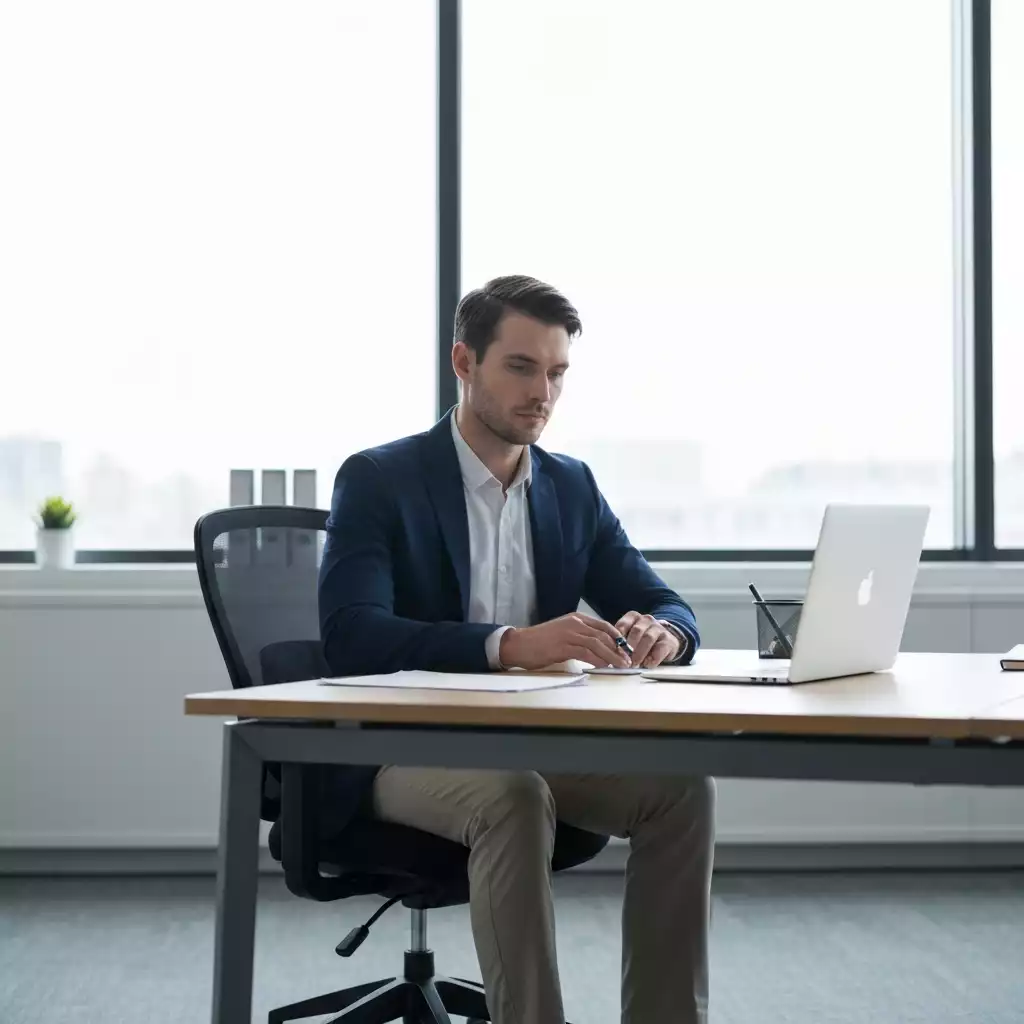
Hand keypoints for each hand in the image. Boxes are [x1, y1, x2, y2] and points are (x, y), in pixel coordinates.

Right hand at [499, 613, 630, 670]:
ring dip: (612, 656)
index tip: (626, 649)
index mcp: (576, 618)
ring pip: (598, 644)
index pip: (603, 626)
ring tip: (621, 665)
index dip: (617, 637)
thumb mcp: (563, 633)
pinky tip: (604, 667)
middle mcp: (575, 623)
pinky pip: (586, 653)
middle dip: (619, 648)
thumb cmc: (540, 641)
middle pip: (604, 635)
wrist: (519, 644)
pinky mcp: (563, 646)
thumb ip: (579, 636)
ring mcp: (569, 634)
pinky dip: (598, 660)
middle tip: (628, 660)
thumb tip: (598, 648)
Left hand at [614, 611, 680, 667]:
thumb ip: (621, 643)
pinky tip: (648, 664)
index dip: (618, 638)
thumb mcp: (630, 637)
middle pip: (636, 631)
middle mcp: (646, 620)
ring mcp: (659, 628)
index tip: (614, 650)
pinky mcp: (669, 640)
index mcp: (633, 617)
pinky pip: (661, 647)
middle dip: (629, 647)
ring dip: (640, 653)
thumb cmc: (641, 640)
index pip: (623, 624)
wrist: (665, 641)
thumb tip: (609, 655)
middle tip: (624, 659)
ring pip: (648, 638)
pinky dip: (654, 658)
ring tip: (634, 664)